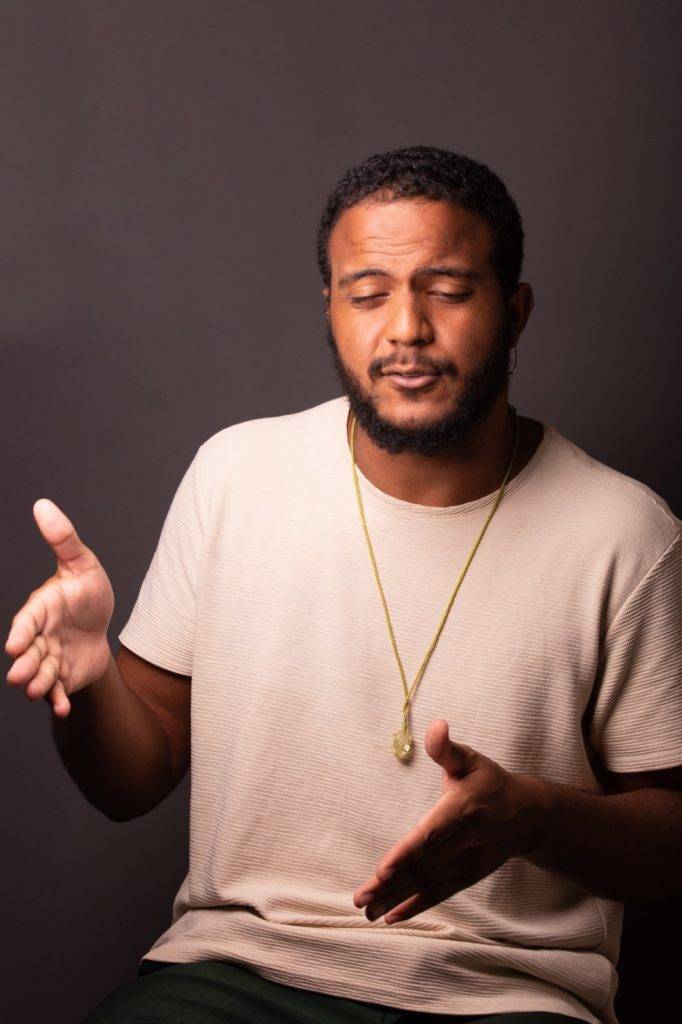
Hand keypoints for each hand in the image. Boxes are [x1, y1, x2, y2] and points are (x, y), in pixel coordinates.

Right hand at [5, 499, 114, 716]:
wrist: (100, 625)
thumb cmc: (86, 592)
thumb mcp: (82, 563)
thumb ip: (63, 539)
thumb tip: (43, 505)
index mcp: (43, 608)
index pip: (29, 620)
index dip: (22, 632)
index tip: (16, 644)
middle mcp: (41, 636)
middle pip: (30, 652)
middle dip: (24, 664)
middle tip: (19, 675)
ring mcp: (50, 658)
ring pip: (40, 673)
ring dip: (38, 684)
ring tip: (38, 691)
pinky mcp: (61, 677)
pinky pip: (58, 690)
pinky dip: (58, 700)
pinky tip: (62, 708)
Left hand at [353, 719, 539, 924]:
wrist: (529, 815)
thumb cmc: (491, 782)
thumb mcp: (472, 759)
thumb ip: (447, 749)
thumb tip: (436, 726)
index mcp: (461, 810)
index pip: (430, 835)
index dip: (406, 853)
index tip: (382, 869)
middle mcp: (463, 841)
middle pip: (423, 866)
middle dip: (391, 883)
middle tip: (359, 898)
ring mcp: (466, 862)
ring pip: (427, 884)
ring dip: (396, 898)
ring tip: (366, 910)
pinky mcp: (467, 875)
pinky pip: (440, 894)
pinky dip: (416, 906)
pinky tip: (392, 915)